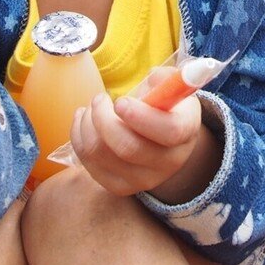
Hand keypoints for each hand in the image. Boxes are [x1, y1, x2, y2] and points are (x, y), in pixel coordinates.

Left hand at [71, 91, 215, 201]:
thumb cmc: (166, 107)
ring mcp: (144, 180)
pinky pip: (89, 165)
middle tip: (100, 98)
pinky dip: (79, 138)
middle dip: (103, 118)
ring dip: (87, 125)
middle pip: (128, 148)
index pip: (168, 131)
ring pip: (102, 155)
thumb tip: (154, 77)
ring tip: (92, 107)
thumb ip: (165, 79)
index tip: (119, 101)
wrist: (166, 142)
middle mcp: (168, 162)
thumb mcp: (172, 88)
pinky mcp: (120, 187)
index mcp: (186, 133)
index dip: (140, 116)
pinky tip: (84, 121)